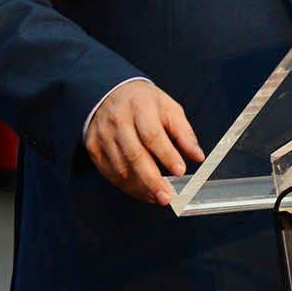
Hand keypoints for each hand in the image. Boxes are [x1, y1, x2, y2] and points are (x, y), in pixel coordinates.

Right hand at [84, 81, 204, 205]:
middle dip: (152, 180)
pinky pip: (110, 174)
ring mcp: (103, 134)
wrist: (112, 93)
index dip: (166, 155)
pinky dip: (128, 187)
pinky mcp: (93, 147)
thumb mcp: (169, 109)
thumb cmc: (145, 104)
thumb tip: (198, 156)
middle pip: (135, 155)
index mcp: (140, 106)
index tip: (180, 171)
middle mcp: (118, 120)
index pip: (152, 134)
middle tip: (167, 197)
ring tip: (158, 195)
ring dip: (141, 187)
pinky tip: (143, 191)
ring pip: (121, 168)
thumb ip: (184, 133)